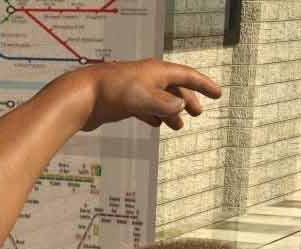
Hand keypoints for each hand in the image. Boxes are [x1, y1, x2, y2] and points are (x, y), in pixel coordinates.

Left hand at [74, 58, 221, 131]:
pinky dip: (154, 115)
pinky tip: (157, 124)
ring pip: (160, 100)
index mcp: (157, 72)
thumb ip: (166, 104)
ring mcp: (135, 89)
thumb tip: (181, 106)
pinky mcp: (124, 102)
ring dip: (171, 112)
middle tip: (198, 113)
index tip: (218, 94)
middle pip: (174, 88)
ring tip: (178, 125)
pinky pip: (145, 108)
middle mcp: (148, 78)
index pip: (187, 76)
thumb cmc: (113, 93)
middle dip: (188, 100)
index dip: (204, 85)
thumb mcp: (145, 98)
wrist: (83, 97)